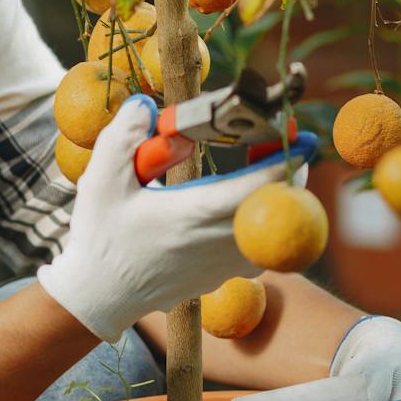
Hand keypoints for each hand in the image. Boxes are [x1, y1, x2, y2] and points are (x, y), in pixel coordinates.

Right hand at [38, 95, 314, 342]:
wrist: (100, 295)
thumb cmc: (101, 238)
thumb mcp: (100, 181)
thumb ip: (124, 137)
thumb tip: (146, 105)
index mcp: (195, 214)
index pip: (260, 187)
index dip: (285, 161)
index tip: (300, 138)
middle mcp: (219, 243)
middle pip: (279, 206)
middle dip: (287, 173)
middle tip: (281, 146)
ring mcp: (225, 265)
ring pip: (273, 229)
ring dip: (275, 199)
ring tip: (263, 171)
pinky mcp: (223, 277)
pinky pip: (259, 247)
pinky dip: (261, 224)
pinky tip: (240, 207)